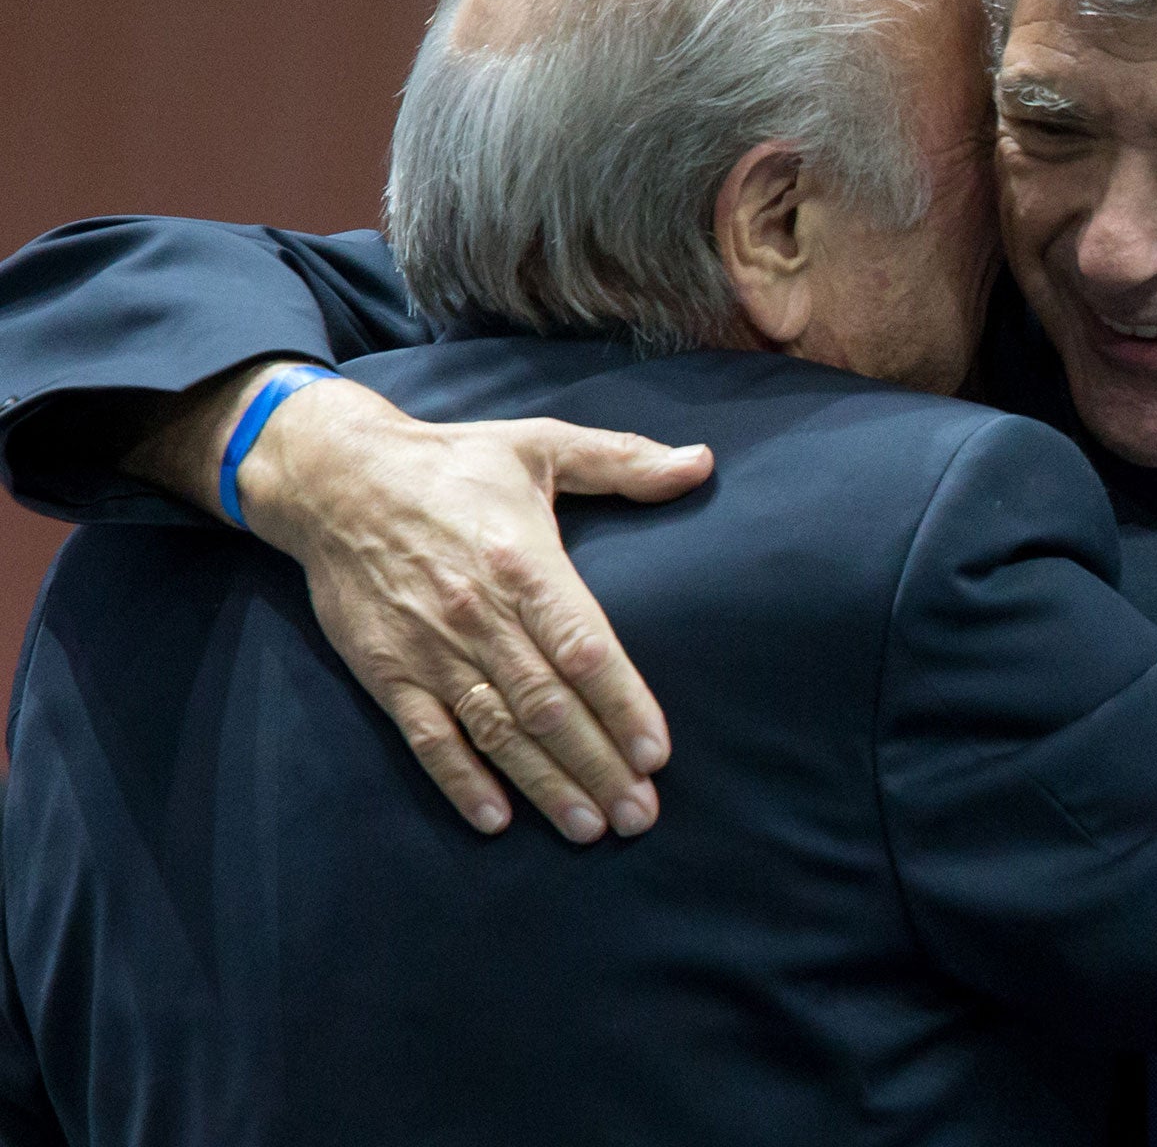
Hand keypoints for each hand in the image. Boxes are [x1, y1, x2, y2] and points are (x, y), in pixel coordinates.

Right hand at [122, 361, 713, 840]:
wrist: (336, 478)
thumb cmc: (455, 463)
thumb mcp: (541, 444)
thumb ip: (624, 460)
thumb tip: (702, 462)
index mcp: (523, 562)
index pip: (583, 648)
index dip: (621, 704)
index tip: (657, 753)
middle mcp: (478, 614)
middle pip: (548, 705)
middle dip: (598, 765)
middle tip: (640, 816)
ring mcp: (430, 649)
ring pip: (496, 730)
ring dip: (544, 785)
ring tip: (589, 830)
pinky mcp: (387, 672)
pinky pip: (427, 737)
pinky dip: (460, 781)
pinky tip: (496, 820)